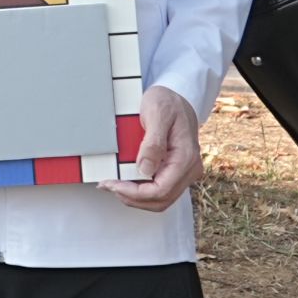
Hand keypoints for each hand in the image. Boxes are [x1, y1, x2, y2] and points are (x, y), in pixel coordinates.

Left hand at [102, 85, 203, 211]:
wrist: (177, 97)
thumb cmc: (167, 102)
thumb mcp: (157, 114)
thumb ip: (152, 143)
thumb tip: (144, 169)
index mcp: (185, 158)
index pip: (161, 190)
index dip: (134, 193)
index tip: (113, 185)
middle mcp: (189, 169)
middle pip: (160, 200)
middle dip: (132, 198)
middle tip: (108, 186)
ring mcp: (183, 172)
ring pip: (160, 199)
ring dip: (135, 197)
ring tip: (114, 186)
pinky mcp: (176, 171)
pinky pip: (159, 190)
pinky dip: (141, 191)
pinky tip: (125, 182)